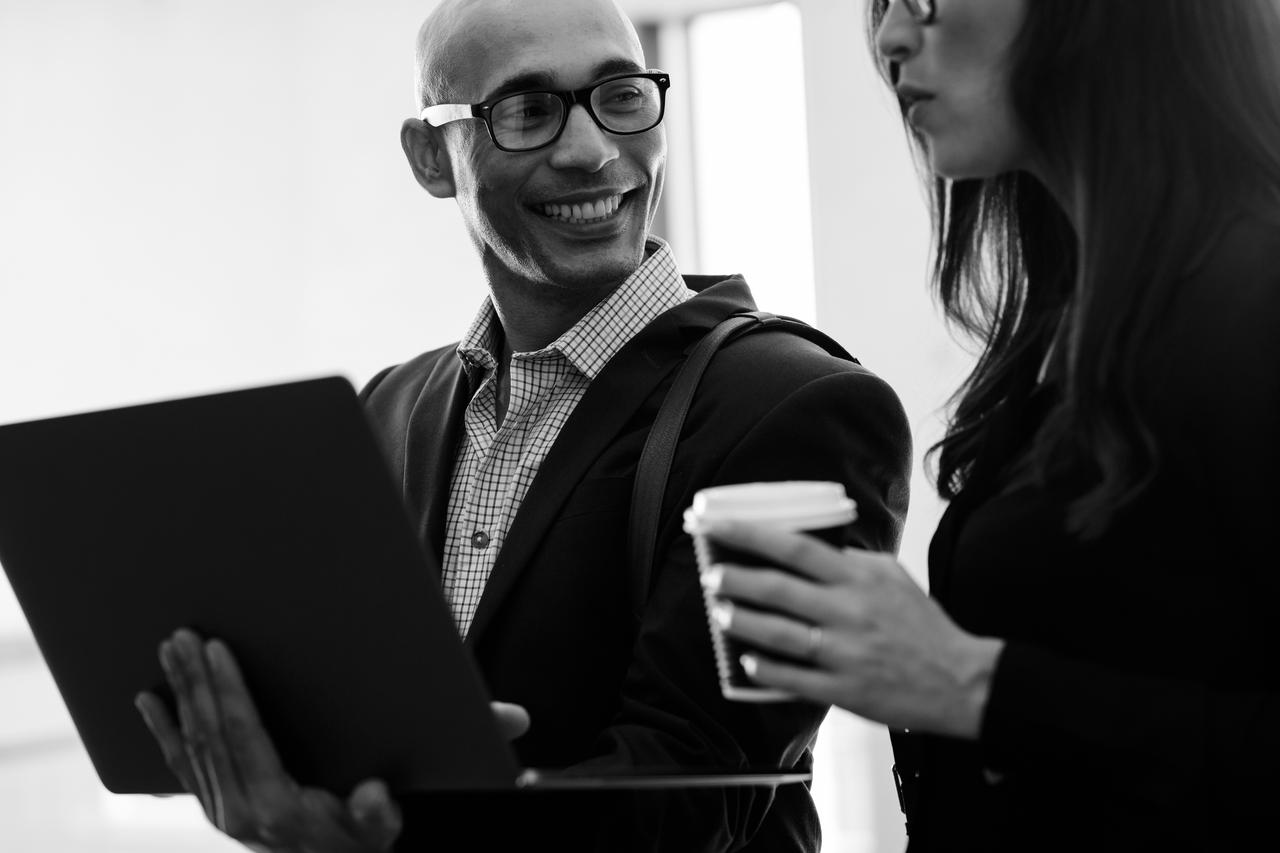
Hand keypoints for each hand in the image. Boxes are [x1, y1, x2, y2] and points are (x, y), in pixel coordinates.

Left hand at [135, 629, 400, 852]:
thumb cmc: (357, 844)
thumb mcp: (377, 830)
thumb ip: (375, 814)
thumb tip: (374, 793)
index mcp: (273, 807)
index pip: (242, 735)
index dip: (228, 690)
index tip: (216, 650)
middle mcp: (237, 811)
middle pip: (209, 733)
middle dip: (195, 681)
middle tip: (181, 638)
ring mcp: (220, 811)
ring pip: (191, 743)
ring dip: (181, 693)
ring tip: (168, 651)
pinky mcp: (214, 809)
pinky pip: (181, 765)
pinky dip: (163, 730)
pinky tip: (148, 702)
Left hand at [700, 523, 1004, 738]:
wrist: (961, 681)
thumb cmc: (922, 626)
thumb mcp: (892, 577)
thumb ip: (851, 561)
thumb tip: (808, 546)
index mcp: (859, 578)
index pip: (795, 547)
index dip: (751, 535)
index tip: (719, 526)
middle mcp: (849, 611)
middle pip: (780, 589)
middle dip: (737, 579)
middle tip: (711, 573)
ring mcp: (845, 653)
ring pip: (780, 634)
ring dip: (743, 622)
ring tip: (720, 612)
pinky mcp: (845, 691)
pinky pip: (794, 679)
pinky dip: (766, 670)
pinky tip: (746, 661)